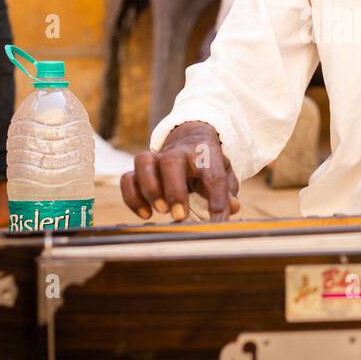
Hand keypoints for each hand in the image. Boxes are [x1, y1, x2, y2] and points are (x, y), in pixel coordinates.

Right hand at [121, 121, 241, 221]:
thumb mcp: (223, 173)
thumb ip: (227, 191)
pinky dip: (133, 198)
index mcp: (204, 152)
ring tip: (161, 211)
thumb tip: (232, 208)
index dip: (217, 199)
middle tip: (180, 216)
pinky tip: (146, 214)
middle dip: (174, 191)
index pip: (213, 174)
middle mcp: (178, 152)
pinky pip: (128, 179)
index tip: (218, 221)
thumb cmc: (208, 163)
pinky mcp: (139, 168)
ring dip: (150, 189)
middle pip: (171, 162)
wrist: (189, 138)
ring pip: (143, 162)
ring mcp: (156, 158)